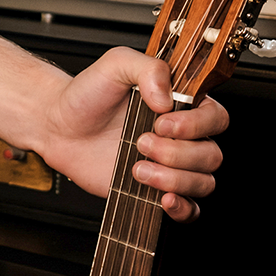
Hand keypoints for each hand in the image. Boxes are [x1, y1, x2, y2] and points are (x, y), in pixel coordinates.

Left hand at [38, 47, 227, 220]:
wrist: (60, 125)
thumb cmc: (88, 94)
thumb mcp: (116, 65)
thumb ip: (147, 69)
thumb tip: (166, 98)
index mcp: (182, 106)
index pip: (215, 118)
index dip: (194, 125)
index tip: (161, 122)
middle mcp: (183, 137)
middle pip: (210, 155)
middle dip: (176, 153)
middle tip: (141, 143)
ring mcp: (172, 166)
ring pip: (202, 182)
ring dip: (173, 179)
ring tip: (138, 168)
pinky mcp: (157, 189)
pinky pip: (190, 209)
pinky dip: (183, 209)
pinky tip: (164, 199)